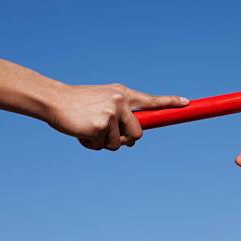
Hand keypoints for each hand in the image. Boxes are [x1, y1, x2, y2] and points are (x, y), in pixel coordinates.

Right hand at [47, 83, 187, 150]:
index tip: (186, 103)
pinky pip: (103, 146)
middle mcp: (121, 101)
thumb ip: (120, 118)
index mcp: (123, 94)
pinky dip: (91, 145)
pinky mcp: (101, 125)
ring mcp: (112, 113)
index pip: (151, 99)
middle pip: (138, 134)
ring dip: (103, 143)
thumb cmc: (78, 104)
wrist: (54, 100)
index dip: (170, 102)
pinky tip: (81, 132)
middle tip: (104, 132)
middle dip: (124, 140)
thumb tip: (132, 142)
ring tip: (88, 128)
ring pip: (119, 144)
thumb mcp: (103, 103)